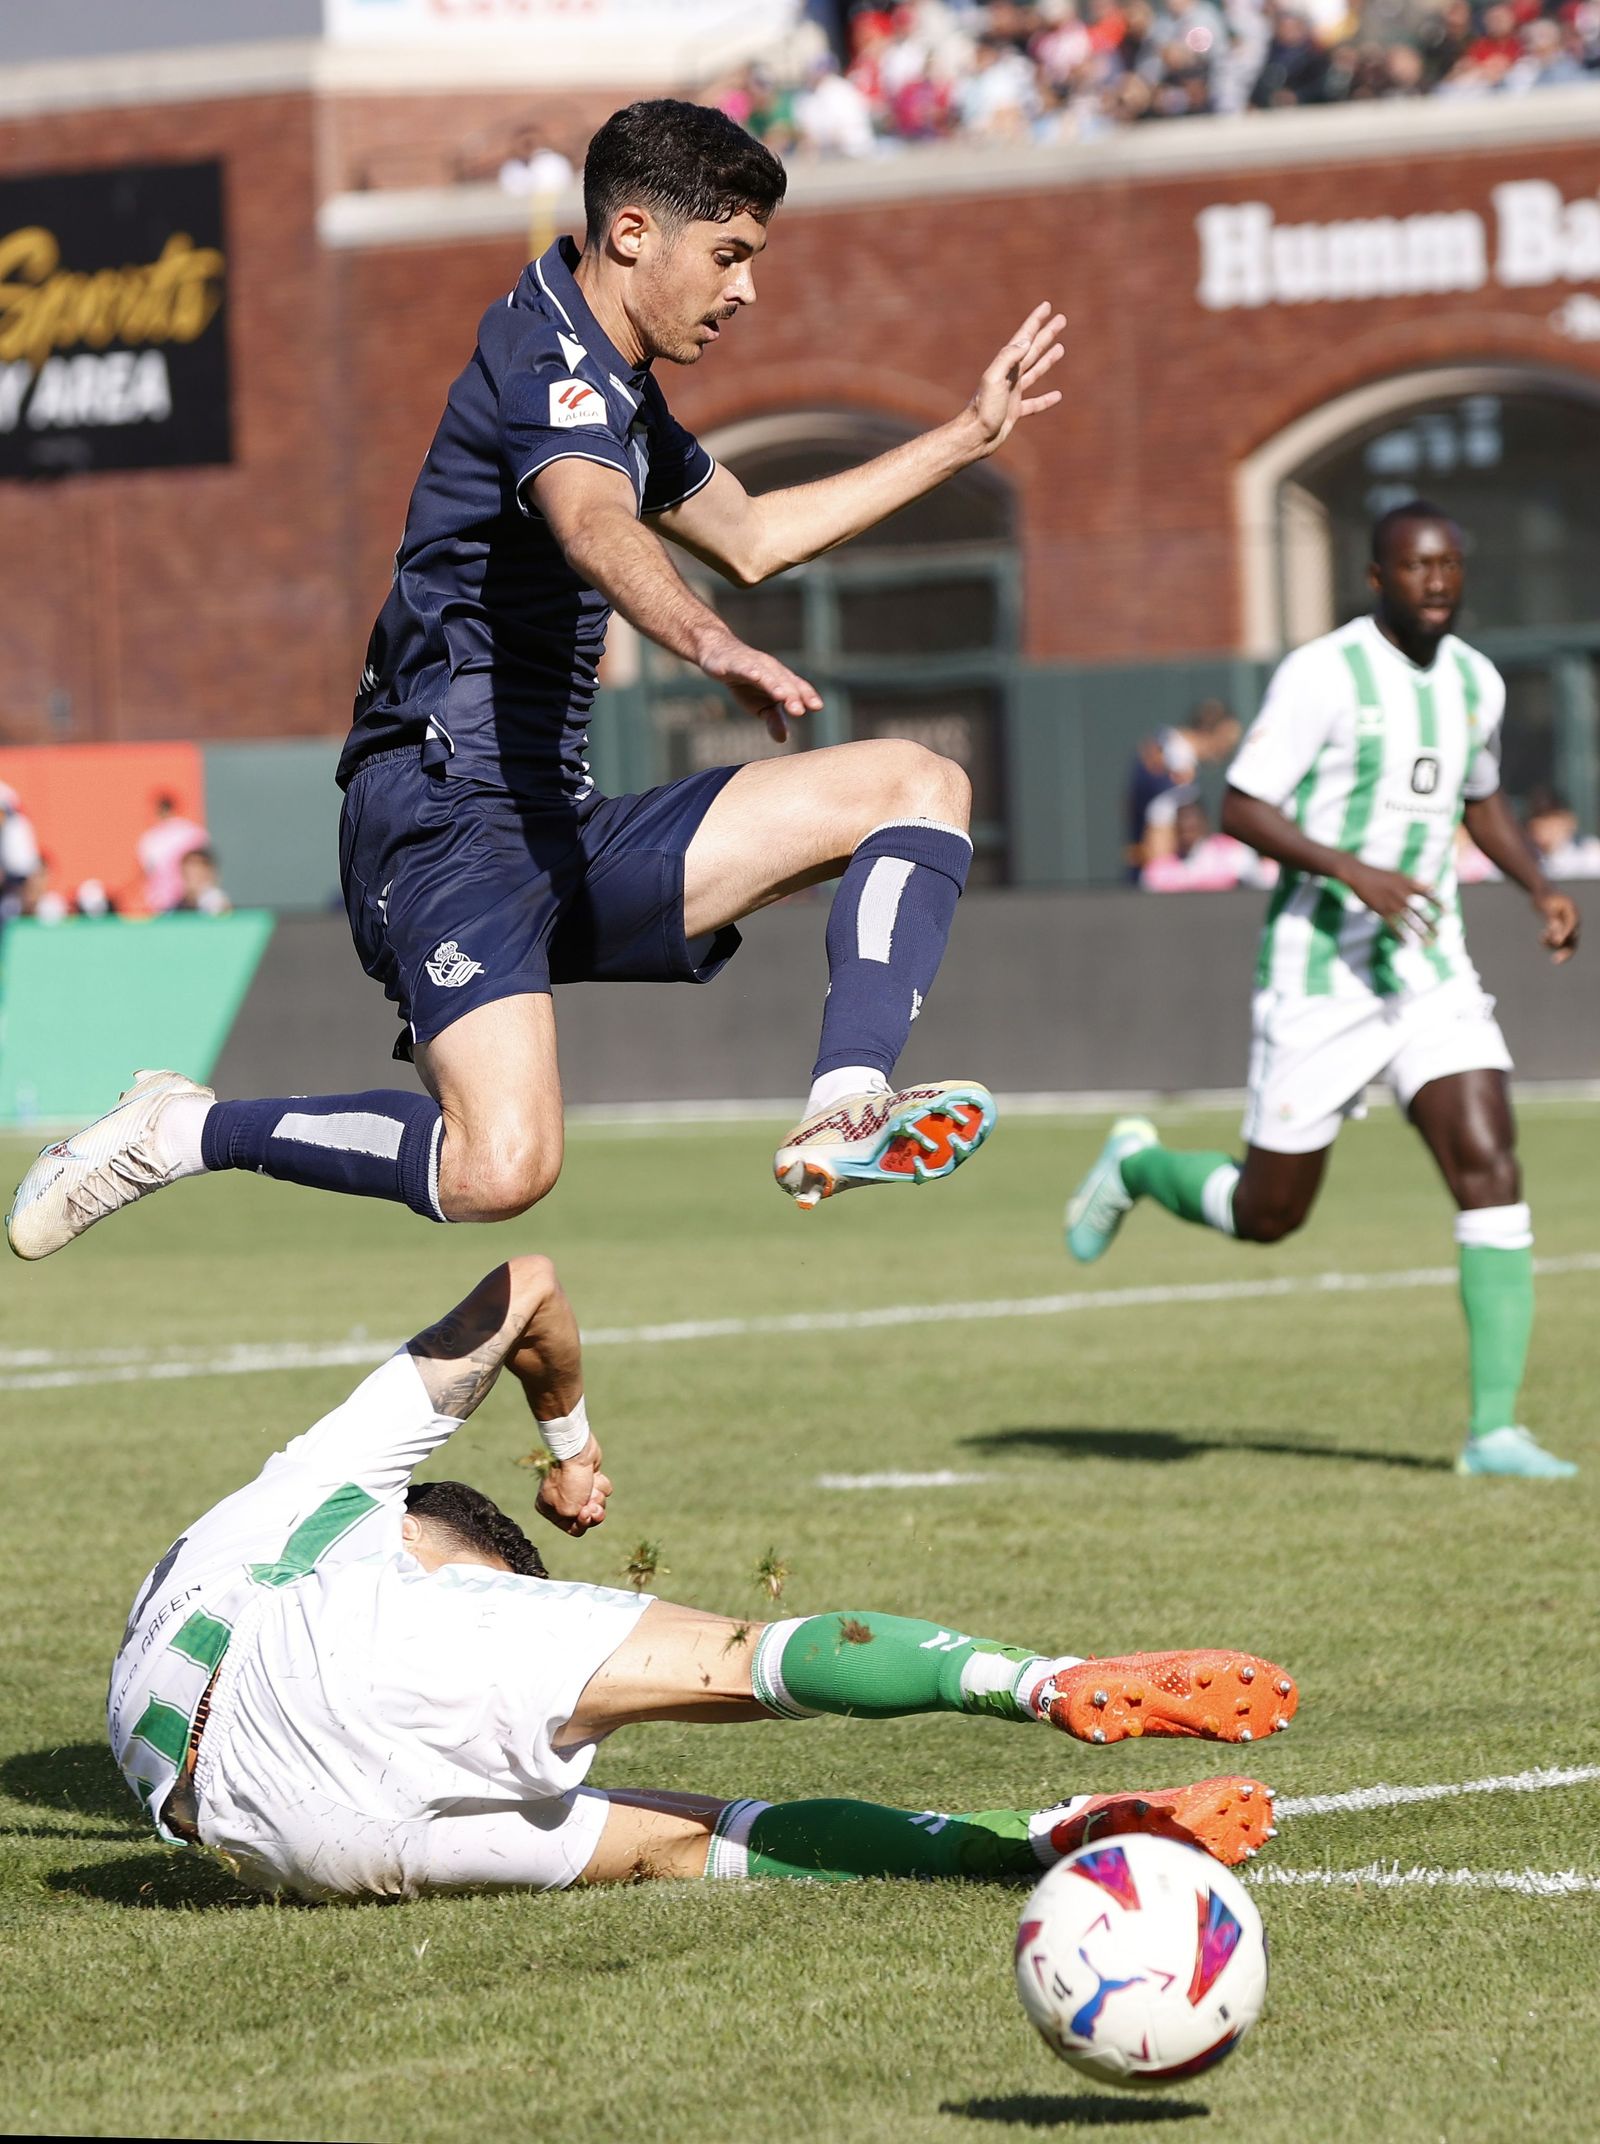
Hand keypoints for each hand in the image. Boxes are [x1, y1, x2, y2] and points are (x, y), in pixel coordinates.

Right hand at [534, 1435, 611, 1536]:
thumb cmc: (569, 1480)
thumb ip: (579, 1522)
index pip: (572, 1528)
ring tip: (593, 1486)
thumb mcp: (568, 1510)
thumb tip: (590, 1514)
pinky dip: (601, 1484)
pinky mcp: (589, 1477)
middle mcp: (561, 1499)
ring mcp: (576, 1488)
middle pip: (587, 1517)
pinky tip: (595, 1476)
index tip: (585, 1513)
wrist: (577, 1450)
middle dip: (593, 1510)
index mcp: (549, 1508)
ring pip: (596, 1504)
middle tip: (593, 1502)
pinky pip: (602, 1489)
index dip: (583, 1523)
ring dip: (598, 1496)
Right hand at [697, 629, 821, 742]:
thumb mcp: (759, 705)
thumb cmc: (744, 681)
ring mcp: (753, 664)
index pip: (797, 686)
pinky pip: (744, 668)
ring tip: (783, 697)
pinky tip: (757, 676)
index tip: (817, 707)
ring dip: (776, 685)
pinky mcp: (735, 663)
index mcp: (780, 679)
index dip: (807, 695)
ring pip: (767, 675)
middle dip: (793, 695)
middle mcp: (771, 669)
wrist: (716, 654)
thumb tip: (784, 739)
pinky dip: (751, 672)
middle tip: (799, 711)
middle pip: (784, 682)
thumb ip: (774, 719)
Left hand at [964, 301, 1065, 456]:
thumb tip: (1026, 341)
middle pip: (1033, 350)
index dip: (1035, 321)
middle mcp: (1010, 376)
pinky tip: (1057, 396)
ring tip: (1060, 348)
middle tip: (1061, 320)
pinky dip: (1046, 399)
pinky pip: (1035, 403)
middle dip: (1046, 334)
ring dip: (1048, 359)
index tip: (1047, 306)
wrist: (975, 436)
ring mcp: (1013, 393)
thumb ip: (1008, 358)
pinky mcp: (1015, 411)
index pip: (1024, 337)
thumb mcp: (993, 378)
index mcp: (1006, 365)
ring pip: (1035, 371)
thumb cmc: (983, 408)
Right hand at [1342, 861, 1440, 941]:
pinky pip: (1394, 926)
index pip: (1429, 893)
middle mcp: (1403, 894)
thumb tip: (1422, 889)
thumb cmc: (1377, 874)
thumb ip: (1409, 883)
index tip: (1447, 912)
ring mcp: (1393, 903)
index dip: (1438, 903)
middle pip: (1421, 912)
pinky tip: (1407, 943)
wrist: (1359, 874)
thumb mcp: (1397, 875)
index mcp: (1408, 883)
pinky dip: (1401, 935)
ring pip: (1410, 922)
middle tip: (1440, 934)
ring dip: (1421, 933)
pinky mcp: (1382, 910)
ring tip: (1429, 943)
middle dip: (1431, 924)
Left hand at [1536, 889, 1578, 963]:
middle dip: (1565, 950)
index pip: (1572, 924)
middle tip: (1556, 961)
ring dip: (1552, 944)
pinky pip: (1557, 941)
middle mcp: (1572, 919)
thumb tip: (1556, 934)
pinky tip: (1541, 937)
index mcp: (1571, 909)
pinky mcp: (1561, 929)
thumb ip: (1551, 919)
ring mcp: (1568, 925)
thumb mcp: (1545, 906)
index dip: (1566, 934)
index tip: (1557, 942)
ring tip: (1541, 937)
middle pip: (1573, 938)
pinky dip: (1550, 942)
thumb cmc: (1543, 897)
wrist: (1541, 892)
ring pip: (1564, 942)